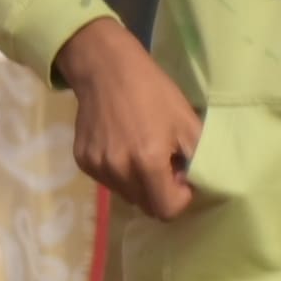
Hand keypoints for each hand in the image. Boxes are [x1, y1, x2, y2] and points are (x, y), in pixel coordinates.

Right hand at [60, 15, 201, 221]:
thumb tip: (197, 183)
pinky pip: (108, 182)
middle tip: (165, 164)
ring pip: (126, 195)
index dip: (181, 198)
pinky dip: (120, 173)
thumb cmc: (153, 92)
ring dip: (140, 184)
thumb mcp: (187, 122)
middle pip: (146, 205)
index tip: (183, 177)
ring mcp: (96, 167)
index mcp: (148, 162)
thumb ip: (198, 159)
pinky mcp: (82, 161)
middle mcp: (118, 170)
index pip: (167, 209)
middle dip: (161, 191)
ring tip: (143, 154)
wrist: (106, 70)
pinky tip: (122, 147)